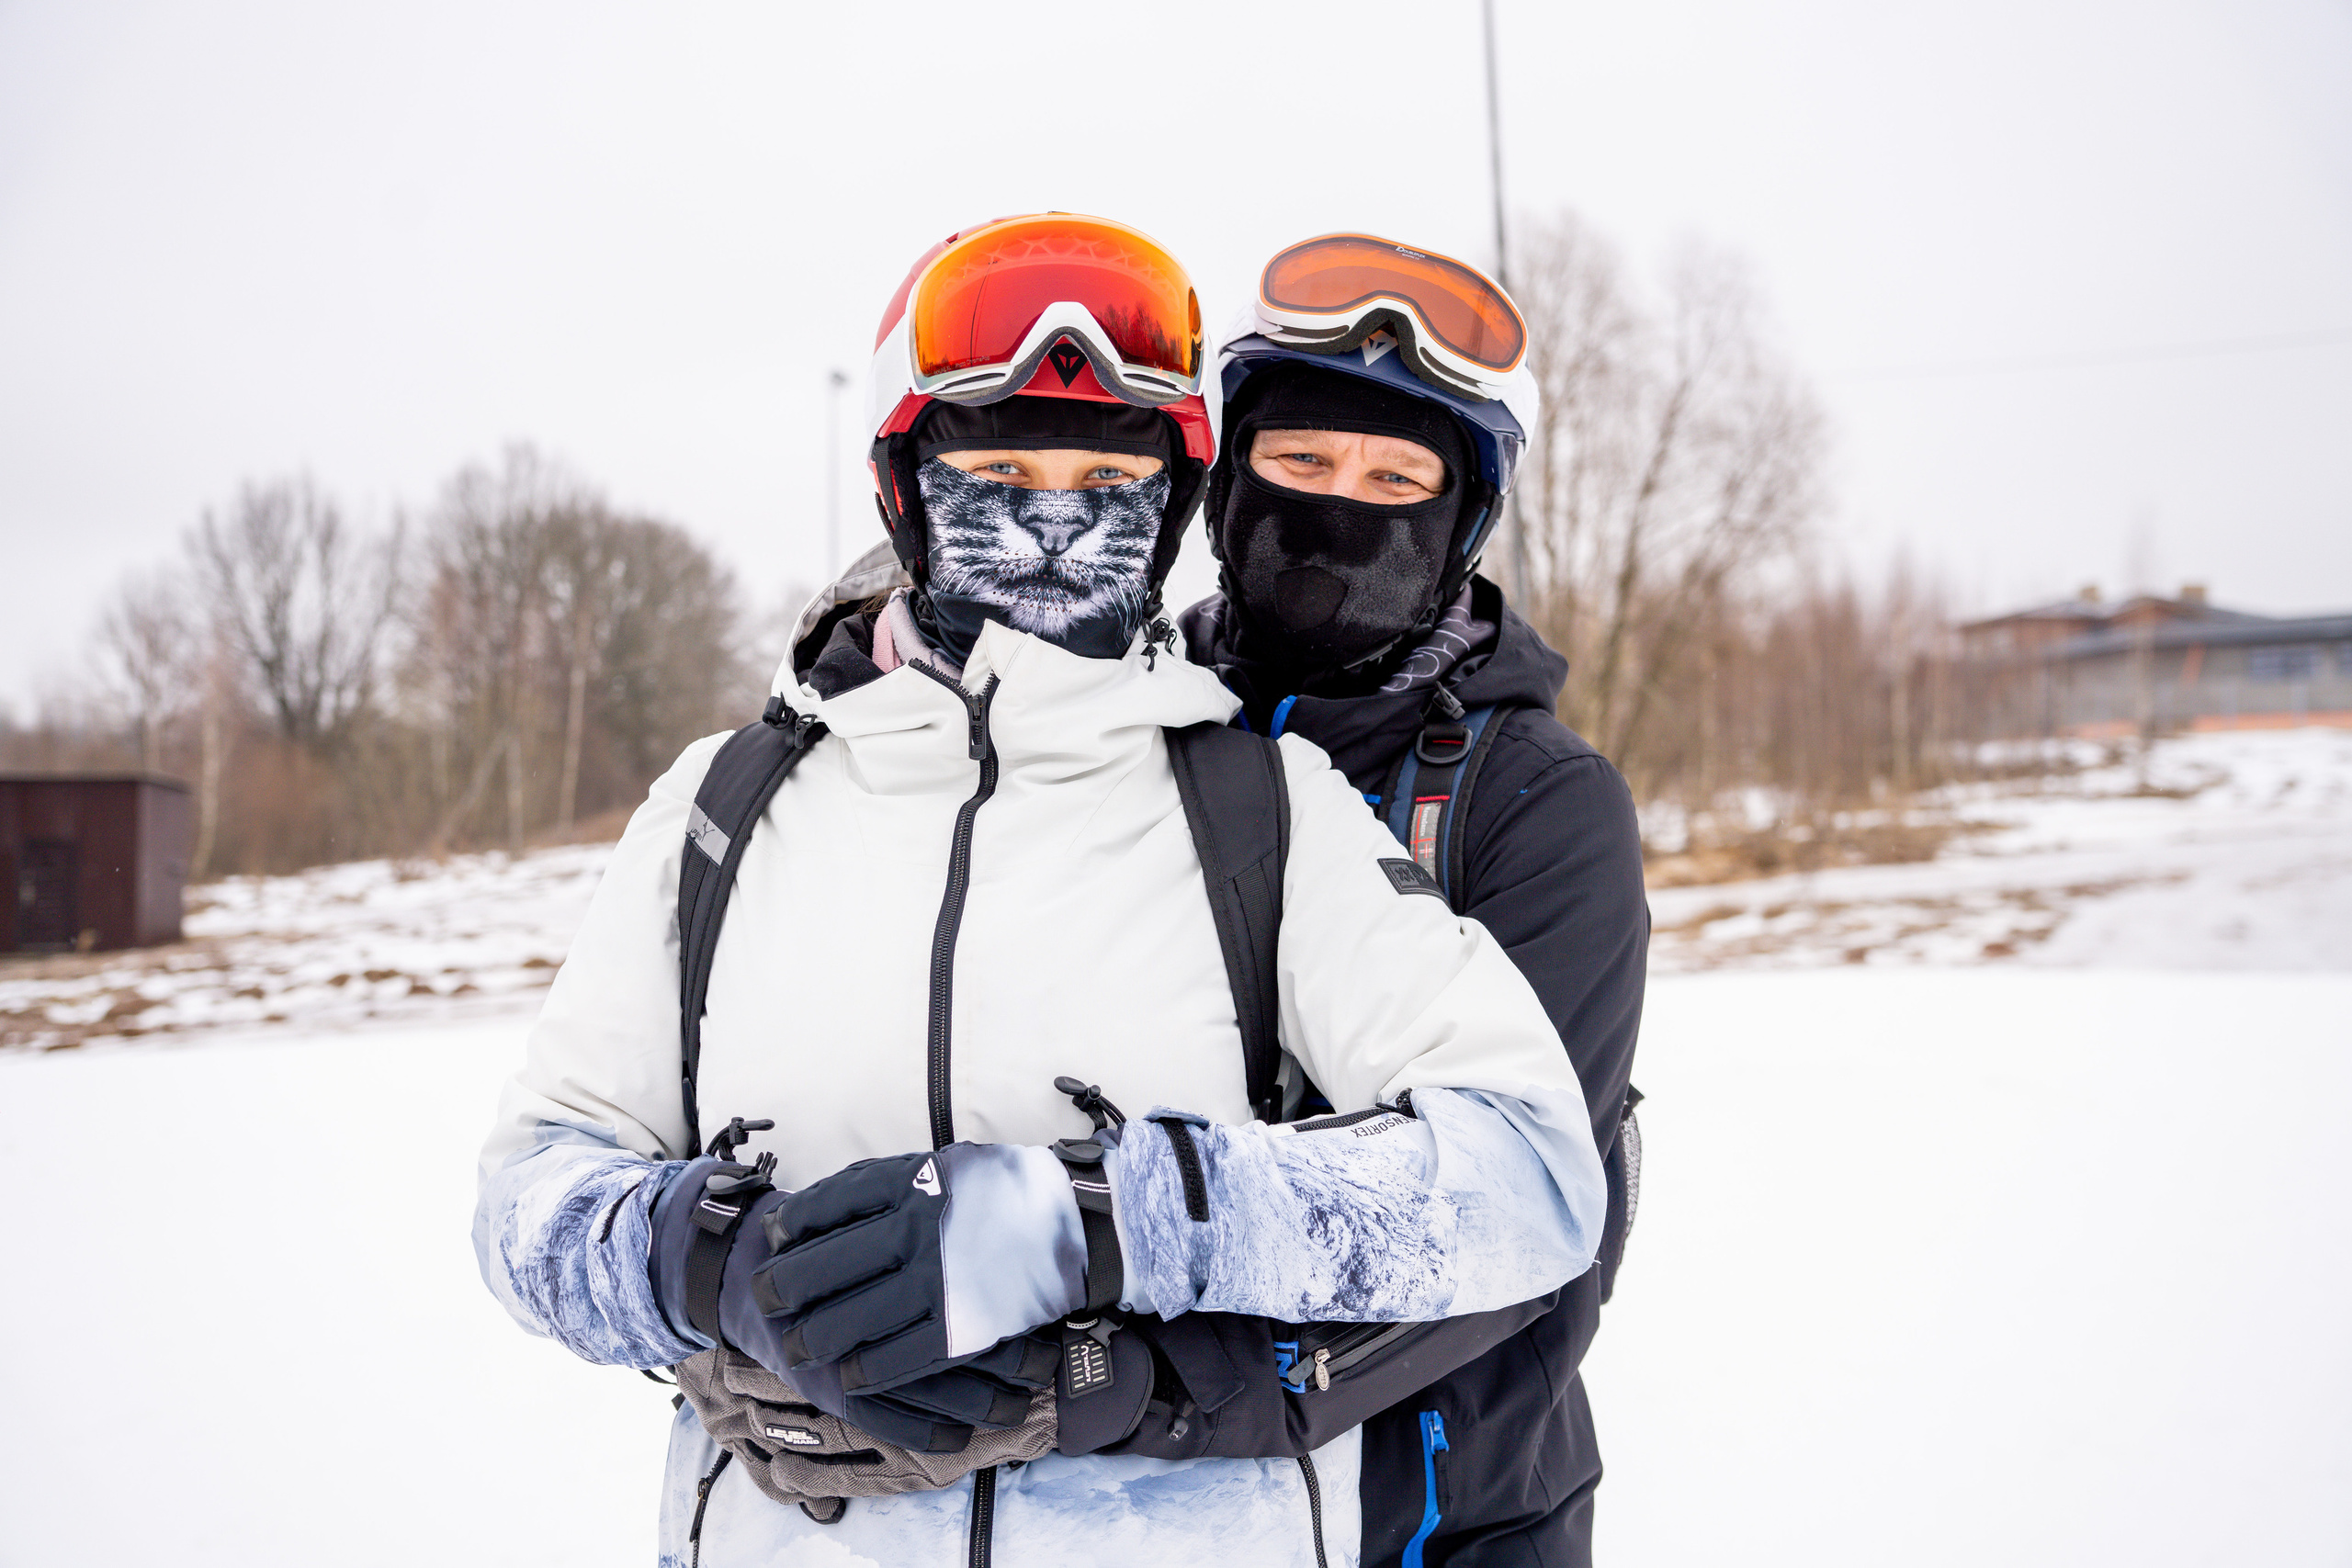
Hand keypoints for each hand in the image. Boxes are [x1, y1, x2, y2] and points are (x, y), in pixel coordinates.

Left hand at [749, 1144, 1089, 1395]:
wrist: (1082, 1224)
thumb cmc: (1010, 1190)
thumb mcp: (948, 1162)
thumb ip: (892, 1181)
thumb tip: (827, 1205)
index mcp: (910, 1182)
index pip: (825, 1207)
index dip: (790, 1227)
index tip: (773, 1239)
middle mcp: (914, 1230)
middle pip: (822, 1267)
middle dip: (782, 1288)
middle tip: (763, 1299)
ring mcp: (936, 1282)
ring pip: (850, 1320)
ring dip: (814, 1338)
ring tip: (797, 1347)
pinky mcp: (960, 1327)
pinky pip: (894, 1359)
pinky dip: (863, 1371)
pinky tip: (847, 1376)